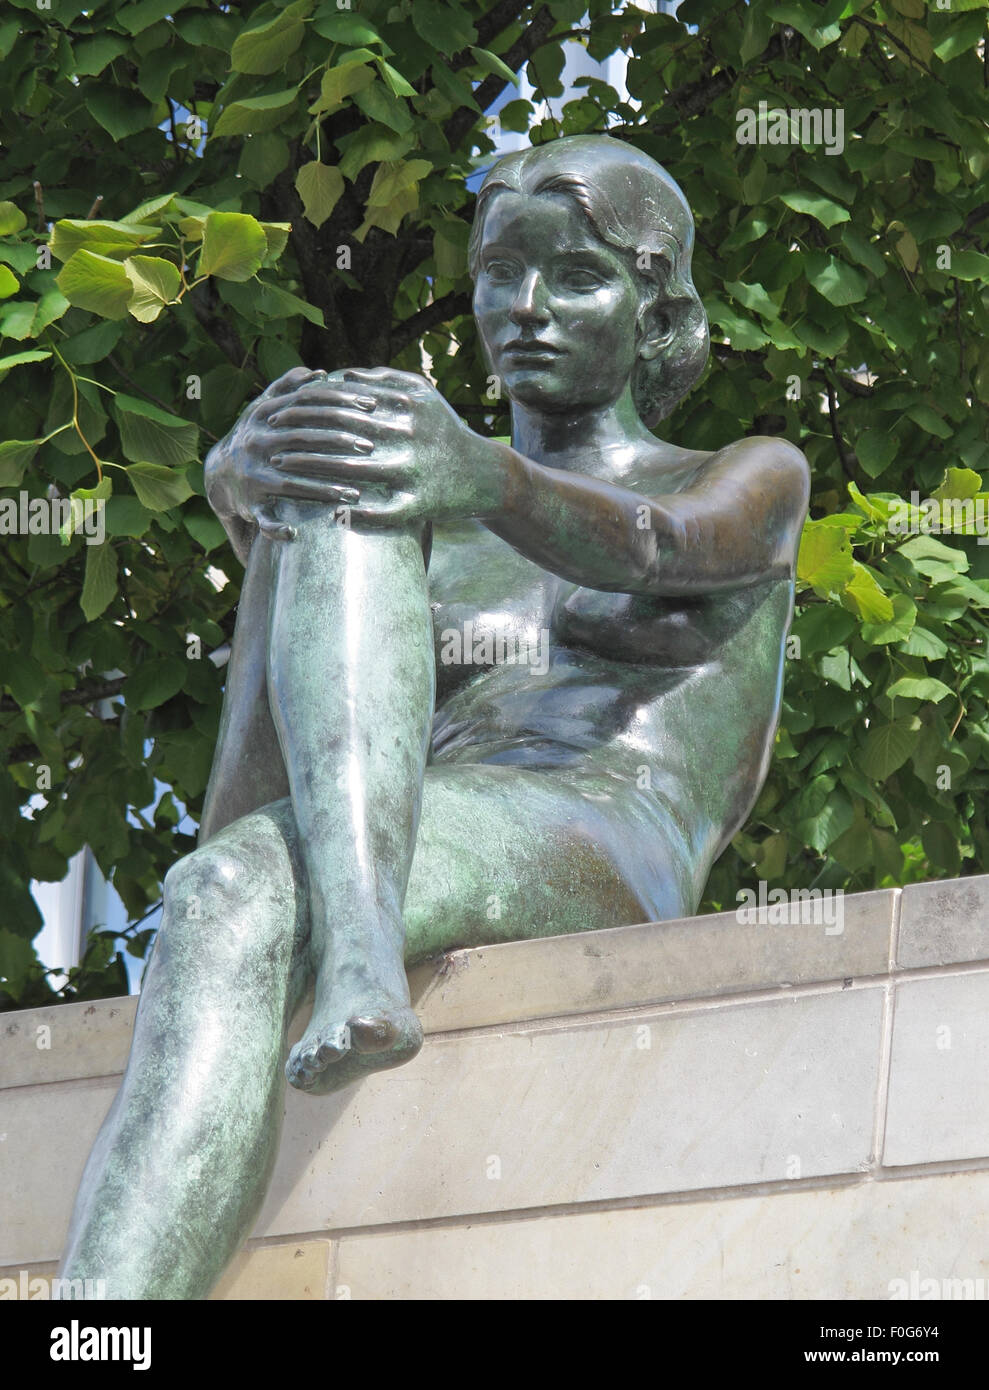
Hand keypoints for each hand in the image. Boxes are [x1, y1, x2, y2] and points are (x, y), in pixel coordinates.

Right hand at [204, 366, 380, 542]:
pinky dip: (276, 527)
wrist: (219, 472)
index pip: (306, 403)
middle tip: (369, 447)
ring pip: (290, 482)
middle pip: (302, 439)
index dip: (340, 402)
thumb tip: (318, 373)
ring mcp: (252, 474)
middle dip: (338, 442)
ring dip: (323, 489)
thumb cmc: (256, 436)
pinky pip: (263, 518)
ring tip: (355, 494)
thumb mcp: (264, 408)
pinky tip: (295, 534)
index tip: (370, 406)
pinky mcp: (249, 503)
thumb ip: (288, 388)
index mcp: (264, 416)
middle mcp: (257, 442)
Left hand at [263, 367, 508, 527]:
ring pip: (354, 474)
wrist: (487, 474)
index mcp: (406, 404)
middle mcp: (410, 434)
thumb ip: (382, 379)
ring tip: (286, 472)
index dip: (306, 407)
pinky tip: (330, 514)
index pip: (345, 401)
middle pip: (342, 435)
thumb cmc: (443, 431)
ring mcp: (416, 471)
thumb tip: (338, 375)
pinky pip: (384, 513)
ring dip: (314, 474)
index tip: (279, 412)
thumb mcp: (422, 395)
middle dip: (302, 439)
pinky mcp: (423, 504)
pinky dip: (356, 514)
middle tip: (271, 444)